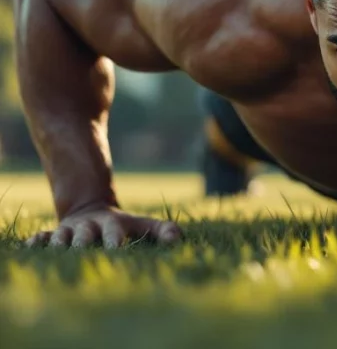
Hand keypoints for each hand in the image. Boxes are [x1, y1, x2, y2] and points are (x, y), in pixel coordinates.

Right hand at [25, 205, 182, 248]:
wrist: (92, 210)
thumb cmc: (124, 226)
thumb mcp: (144, 225)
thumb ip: (163, 230)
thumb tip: (177, 239)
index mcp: (112, 225)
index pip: (114, 232)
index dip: (114, 240)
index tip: (116, 249)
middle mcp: (89, 227)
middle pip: (85, 234)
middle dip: (83, 242)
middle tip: (82, 251)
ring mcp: (70, 230)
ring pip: (61, 236)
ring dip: (60, 243)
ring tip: (59, 250)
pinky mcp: (54, 234)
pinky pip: (42, 237)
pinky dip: (38, 241)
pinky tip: (35, 245)